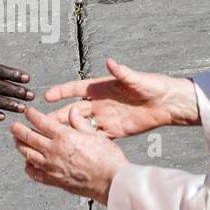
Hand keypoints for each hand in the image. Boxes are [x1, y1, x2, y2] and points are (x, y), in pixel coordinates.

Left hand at [10, 106, 127, 203]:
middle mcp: (54, 151)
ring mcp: (51, 167)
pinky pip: (34, 173)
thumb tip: (72, 112)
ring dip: (19, 146)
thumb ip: (79, 122)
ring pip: (27, 154)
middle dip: (18, 129)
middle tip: (14, 126)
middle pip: (28, 137)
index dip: (31, 115)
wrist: (111, 182)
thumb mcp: (95, 134)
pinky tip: (28, 163)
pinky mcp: (53, 180)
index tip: (27, 112)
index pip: (41, 122)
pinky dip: (28, 167)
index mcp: (64, 136)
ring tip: (17, 141)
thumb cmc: (108, 159)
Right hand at [43, 57, 197, 138]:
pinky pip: (95, 136)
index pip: (76, 89)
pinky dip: (85, 140)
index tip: (47, 96)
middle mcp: (100, 102)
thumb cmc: (153, 86)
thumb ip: (122, 72)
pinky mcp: (114, 130)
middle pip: (74, 109)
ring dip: (67, 129)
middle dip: (58, 114)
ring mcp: (105, 117)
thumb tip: (110, 62)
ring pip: (81, 124)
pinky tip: (74, 147)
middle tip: (42, 121)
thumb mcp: (136, 79)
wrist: (167, 103)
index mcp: (102, 87)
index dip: (62, 92)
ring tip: (52, 136)